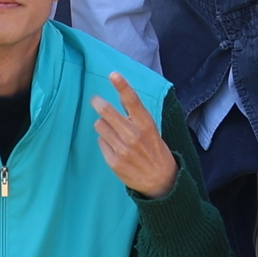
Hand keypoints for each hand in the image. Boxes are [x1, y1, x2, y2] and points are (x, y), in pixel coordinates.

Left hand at [90, 72, 181, 199]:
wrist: (161, 181)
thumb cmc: (155, 150)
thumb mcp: (151, 129)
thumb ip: (136, 113)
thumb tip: (123, 94)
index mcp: (147, 125)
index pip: (133, 101)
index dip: (122, 86)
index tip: (113, 75)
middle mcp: (134, 136)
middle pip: (108, 112)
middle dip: (99, 103)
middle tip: (96, 100)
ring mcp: (123, 149)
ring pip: (100, 125)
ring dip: (103, 124)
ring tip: (112, 131)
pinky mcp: (114, 162)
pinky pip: (101, 142)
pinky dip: (105, 141)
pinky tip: (115, 147)